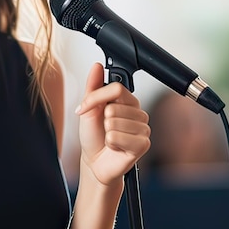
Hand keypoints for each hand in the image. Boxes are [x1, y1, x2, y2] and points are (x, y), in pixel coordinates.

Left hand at [76, 62, 150, 186]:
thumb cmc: (94, 136)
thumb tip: (96, 66)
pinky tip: (115, 147)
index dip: (96, 98)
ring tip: (110, 139)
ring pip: (115, 122)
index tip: (85, 107)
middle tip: (103, 128)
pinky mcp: (143, 144)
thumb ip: (93, 86)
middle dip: (101, 119)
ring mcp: (143, 128)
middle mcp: (139, 112)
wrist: (95, 162)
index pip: (116, 88)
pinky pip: (118, 137)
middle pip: (114, 106)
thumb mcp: (88, 108)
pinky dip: (111, 143)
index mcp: (128, 100)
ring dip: (107, 133)